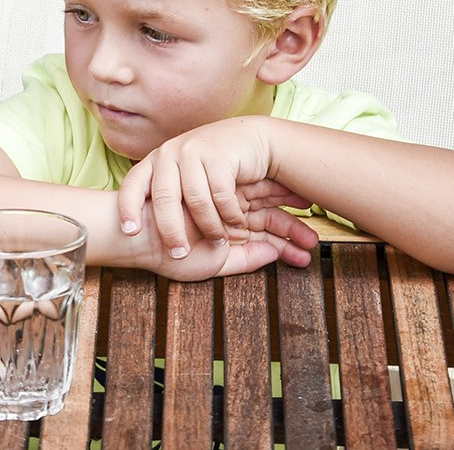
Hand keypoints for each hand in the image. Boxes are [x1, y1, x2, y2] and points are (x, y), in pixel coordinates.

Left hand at [116, 116, 275, 257]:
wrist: (252, 139)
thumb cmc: (214, 166)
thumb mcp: (185, 177)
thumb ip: (168, 194)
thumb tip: (143, 227)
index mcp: (156, 160)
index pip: (132, 185)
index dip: (128, 208)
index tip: (130, 232)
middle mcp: (169, 153)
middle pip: (164, 199)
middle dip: (170, 231)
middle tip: (179, 254)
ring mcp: (194, 151)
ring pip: (196, 201)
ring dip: (209, 227)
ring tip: (218, 242)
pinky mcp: (219, 155)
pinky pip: (221, 195)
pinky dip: (230, 214)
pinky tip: (237, 222)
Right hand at [145, 205, 319, 281]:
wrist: (136, 235)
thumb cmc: (167, 254)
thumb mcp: (212, 263)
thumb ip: (244, 260)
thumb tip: (274, 253)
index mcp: (227, 230)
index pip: (263, 232)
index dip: (287, 240)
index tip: (308, 252)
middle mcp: (229, 213)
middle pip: (270, 217)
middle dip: (295, 230)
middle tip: (317, 241)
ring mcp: (225, 200)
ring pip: (266, 207)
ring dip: (292, 223)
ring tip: (314, 236)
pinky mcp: (219, 189)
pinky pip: (254, 194)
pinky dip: (277, 202)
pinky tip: (301, 210)